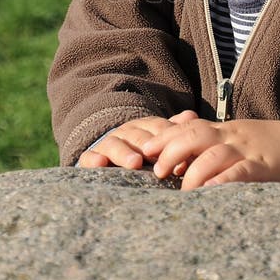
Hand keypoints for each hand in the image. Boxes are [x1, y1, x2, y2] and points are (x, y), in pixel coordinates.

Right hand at [78, 110, 197, 168]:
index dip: (168, 136)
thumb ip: (174, 130)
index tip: (179, 147)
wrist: (110, 158)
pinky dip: (93, 160)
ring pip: (114, 146)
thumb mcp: (160, 141)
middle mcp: (125, 133)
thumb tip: (191, 115)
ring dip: (125, 154)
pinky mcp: (90, 160)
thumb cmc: (144, 153)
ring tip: (135, 163)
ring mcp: (107, 145)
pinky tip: (99, 163)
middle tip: (157, 155)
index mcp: (145, 127)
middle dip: (148, 145)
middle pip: (137, 137)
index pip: (158, 128)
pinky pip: (88, 158)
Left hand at [141, 114, 279, 189]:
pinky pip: (240, 171)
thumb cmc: (264, 145)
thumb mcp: (234, 138)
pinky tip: (211, 191)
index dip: (164, 137)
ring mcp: (246, 151)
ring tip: (182, 192)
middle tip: (158, 172)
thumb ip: (209, 146)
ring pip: (213, 154)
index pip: (187, 127)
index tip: (146, 149)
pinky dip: (223, 180)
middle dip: (172, 152)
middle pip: (194, 136)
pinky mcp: (262, 167)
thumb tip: (177, 163)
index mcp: (222, 130)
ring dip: (194, 173)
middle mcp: (230, 137)